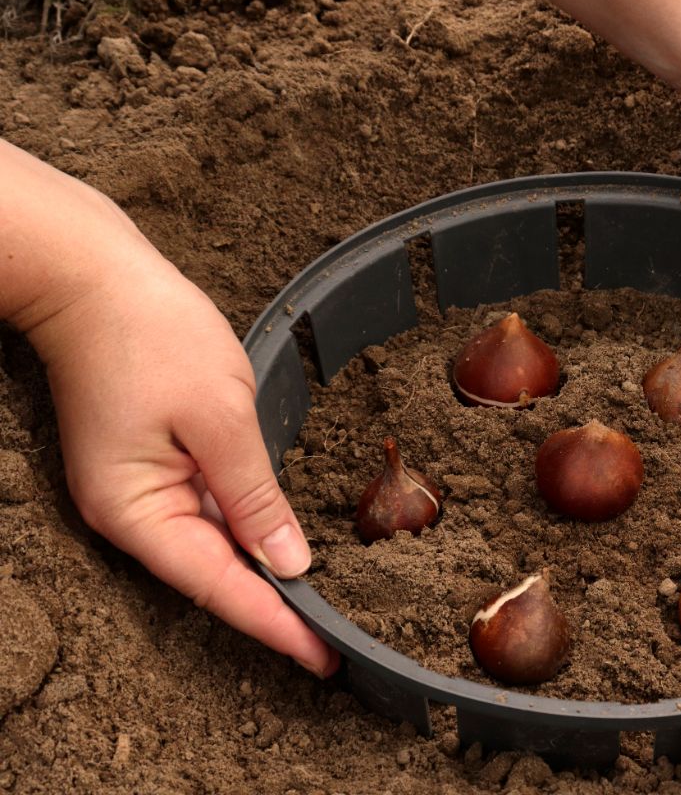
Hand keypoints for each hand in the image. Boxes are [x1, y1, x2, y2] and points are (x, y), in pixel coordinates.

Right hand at [18, 176, 337, 676]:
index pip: (219, 588)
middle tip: (334, 642)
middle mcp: (132, 514)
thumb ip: (255, 496)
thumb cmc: (150, 335)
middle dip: (273, 608)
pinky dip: (246, 529)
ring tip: (321, 604)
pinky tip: (284, 544)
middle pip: (213, 576)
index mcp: (137, 512)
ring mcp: (138, 491)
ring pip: (212, 546)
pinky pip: (205, 512)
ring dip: (263, 571)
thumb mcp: (220, 416)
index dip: (275, 624)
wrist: (92, 277)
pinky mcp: (151, 466)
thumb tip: (287, 562)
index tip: (323, 656)